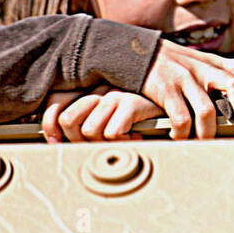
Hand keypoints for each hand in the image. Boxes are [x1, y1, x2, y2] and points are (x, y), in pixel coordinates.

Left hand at [41, 84, 162, 142]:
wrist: (182, 87)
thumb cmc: (148, 101)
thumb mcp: (117, 104)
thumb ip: (92, 116)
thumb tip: (58, 140)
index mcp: (92, 86)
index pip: (54, 104)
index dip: (51, 128)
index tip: (59, 142)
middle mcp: (99, 87)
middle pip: (67, 120)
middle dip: (77, 142)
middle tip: (98, 146)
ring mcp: (116, 93)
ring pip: (88, 129)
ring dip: (103, 144)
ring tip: (122, 140)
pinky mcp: (133, 102)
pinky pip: (112, 132)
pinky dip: (124, 142)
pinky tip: (137, 136)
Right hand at [141, 39, 233, 139]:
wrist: (132, 50)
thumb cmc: (169, 64)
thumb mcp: (198, 64)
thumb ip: (218, 77)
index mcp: (217, 64)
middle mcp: (205, 69)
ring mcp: (185, 78)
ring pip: (207, 110)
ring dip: (210, 132)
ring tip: (209, 145)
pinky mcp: (165, 89)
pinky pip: (180, 118)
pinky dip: (183, 134)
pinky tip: (180, 140)